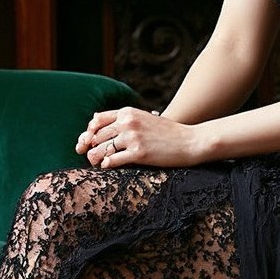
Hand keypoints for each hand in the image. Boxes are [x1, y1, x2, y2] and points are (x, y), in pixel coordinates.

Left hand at [76, 106, 203, 169]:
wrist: (190, 141)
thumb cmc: (167, 132)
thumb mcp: (144, 118)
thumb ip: (124, 119)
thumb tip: (96, 123)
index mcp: (128, 112)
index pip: (96, 121)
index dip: (89, 133)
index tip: (90, 143)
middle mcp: (128, 122)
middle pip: (96, 137)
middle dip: (91, 148)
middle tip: (92, 156)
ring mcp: (132, 138)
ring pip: (100, 150)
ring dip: (95, 158)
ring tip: (99, 162)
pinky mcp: (138, 153)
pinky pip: (111, 161)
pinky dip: (106, 165)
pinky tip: (109, 166)